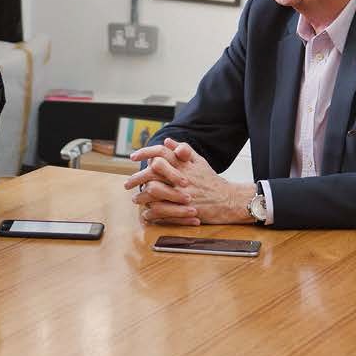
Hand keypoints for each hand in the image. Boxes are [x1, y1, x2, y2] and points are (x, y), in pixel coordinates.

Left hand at [124, 139, 254, 225]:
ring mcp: (181, 193)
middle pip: (152, 173)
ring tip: (136, 200)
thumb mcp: (199, 161)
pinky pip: (162, 211)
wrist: (228, 200)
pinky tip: (147, 214)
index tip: (133, 157)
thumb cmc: (212, 181)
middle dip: (136, 178)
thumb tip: (167, 142)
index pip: (160, 153)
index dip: (145, 153)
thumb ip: (183, 150)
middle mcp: (181, 177)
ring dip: (141, 197)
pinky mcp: (183, 209)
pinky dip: (152, 213)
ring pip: (153, 192)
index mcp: (183, 164)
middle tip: (127, 184)